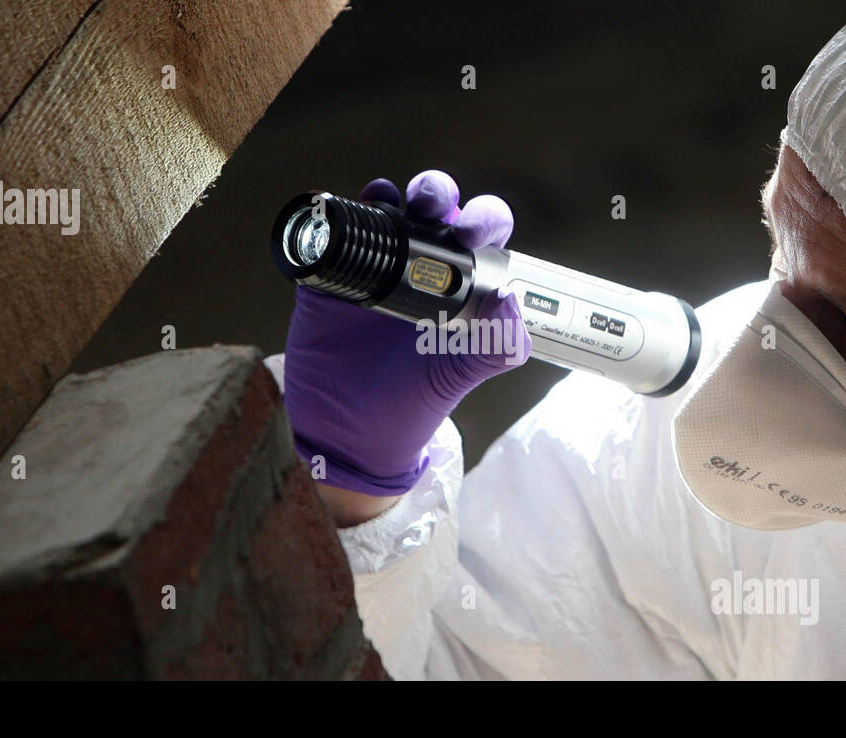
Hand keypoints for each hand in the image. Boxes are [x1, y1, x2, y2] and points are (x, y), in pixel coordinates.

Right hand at [283, 170, 527, 525]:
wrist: (347, 436)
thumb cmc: (409, 407)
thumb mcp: (455, 380)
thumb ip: (493, 348)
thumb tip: (512, 301)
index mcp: (463, 285)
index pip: (483, 235)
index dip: (484, 220)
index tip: (473, 233)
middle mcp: (423, 267)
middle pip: (436, 209)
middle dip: (436, 193)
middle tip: (430, 208)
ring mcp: (377, 267)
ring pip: (389, 209)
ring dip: (393, 195)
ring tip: (389, 201)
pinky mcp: (333, 276)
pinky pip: (337, 233)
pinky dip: (341, 213)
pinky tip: (347, 213)